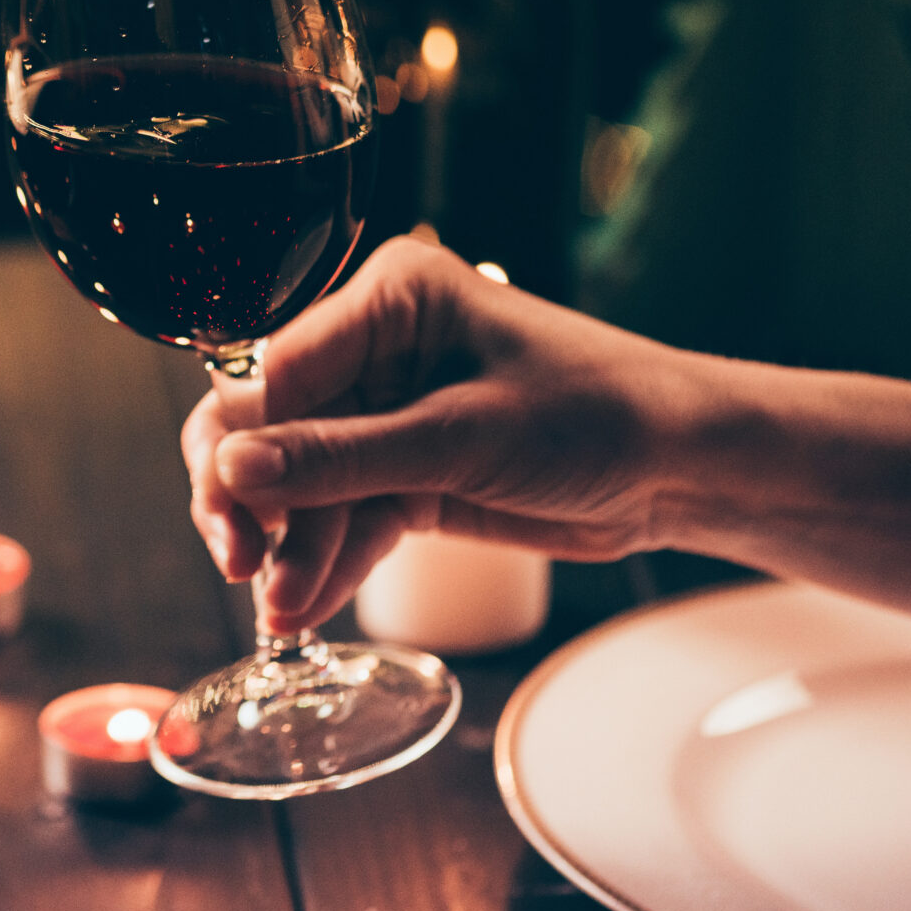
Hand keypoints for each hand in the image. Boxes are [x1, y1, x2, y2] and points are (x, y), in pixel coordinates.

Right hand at [184, 237, 699, 634]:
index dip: (237, 443)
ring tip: (284, 611)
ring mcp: (388, 414)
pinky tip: (307, 604)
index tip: (228, 512)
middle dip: (253, 500)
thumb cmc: (597, 413)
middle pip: (271, 427)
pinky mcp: (407, 472)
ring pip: (302, 484)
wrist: (682, 468)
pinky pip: (344, 517)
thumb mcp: (460, 437)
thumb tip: (233, 468)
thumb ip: (341, 457)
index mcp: (387, 299)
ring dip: (291, 547)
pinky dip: (327, 561)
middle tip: (240, 564)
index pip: (272, 369)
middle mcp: (375, 348)